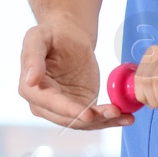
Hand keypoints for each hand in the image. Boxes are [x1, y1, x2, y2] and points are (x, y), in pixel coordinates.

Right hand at [18, 15, 133, 129]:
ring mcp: (63, 108)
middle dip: (92, 118)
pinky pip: (94, 118)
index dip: (69, 110)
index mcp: (30, 89)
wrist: (68, 36)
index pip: (50, 104)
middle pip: (68, 118)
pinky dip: (111, 119)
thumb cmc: (51, 34)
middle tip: (114, 112)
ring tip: (124, 116)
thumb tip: (31, 81)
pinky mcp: (81, 107)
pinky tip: (126, 118)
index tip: (87, 114)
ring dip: (104, 121)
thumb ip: (32, 57)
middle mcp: (44, 105)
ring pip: (83, 122)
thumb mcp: (37, 37)